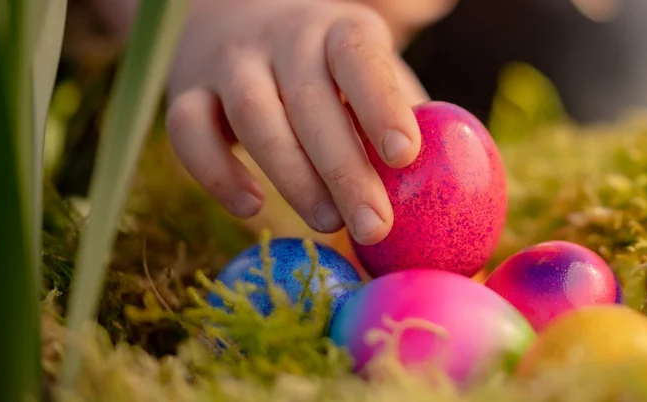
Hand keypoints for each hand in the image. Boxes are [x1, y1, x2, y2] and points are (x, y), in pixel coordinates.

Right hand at [164, 0, 430, 244]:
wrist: (239, 19)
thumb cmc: (333, 73)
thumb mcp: (371, 77)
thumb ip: (405, 122)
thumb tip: (459, 195)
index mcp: (341, 30)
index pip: (359, 58)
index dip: (380, 104)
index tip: (405, 155)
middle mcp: (284, 38)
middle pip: (310, 100)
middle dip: (344, 169)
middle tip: (374, 226)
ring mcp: (231, 62)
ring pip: (252, 114)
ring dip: (291, 176)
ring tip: (327, 223)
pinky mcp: (187, 91)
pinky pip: (188, 130)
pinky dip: (216, 171)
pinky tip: (251, 207)